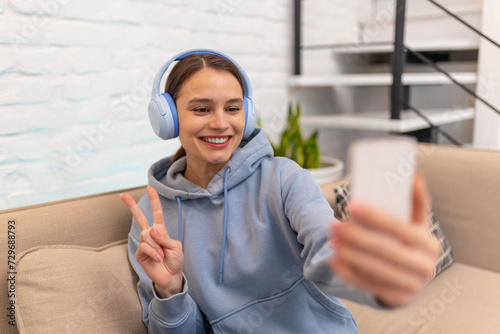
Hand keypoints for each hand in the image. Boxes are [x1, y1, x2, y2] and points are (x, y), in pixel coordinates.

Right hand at [121, 186, 183, 297]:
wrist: (171, 276)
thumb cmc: (175, 261)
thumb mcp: (175, 247)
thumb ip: (164, 237)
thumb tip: (151, 230)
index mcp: (160, 231)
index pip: (156, 213)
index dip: (154, 200)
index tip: (149, 188)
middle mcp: (151, 235)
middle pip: (140, 218)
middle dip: (131, 206)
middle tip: (123, 195)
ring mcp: (144, 243)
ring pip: (147, 236)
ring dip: (156, 247)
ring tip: (161, 256)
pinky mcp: (139, 253)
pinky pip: (145, 246)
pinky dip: (153, 252)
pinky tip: (157, 258)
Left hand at [329, 173, 440, 306]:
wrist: (411, 278)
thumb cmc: (407, 242)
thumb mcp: (414, 223)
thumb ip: (414, 200)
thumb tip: (413, 173)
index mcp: (429, 243)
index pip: (401, 227)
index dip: (376, 216)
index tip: (352, 205)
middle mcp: (425, 266)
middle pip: (385, 250)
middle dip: (356, 236)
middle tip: (333, 225)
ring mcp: (413, 286)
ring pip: (376, 269)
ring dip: (349, 254)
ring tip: (332, 240)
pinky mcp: (397, 299)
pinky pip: (369, 285)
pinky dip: (349, 273)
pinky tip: (335, 260)